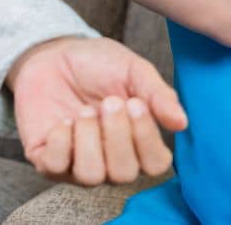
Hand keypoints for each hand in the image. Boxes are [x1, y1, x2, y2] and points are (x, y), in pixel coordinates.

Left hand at [7, 36, 186, 186]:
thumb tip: (182, 122)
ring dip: (88, 138)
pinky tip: (64, 121)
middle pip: (124, 174)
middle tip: (109, 102)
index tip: (135, 103)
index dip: (147, 138)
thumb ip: (157, 95)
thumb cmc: (97, 65)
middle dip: (117, 135)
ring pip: (91, 175)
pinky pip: (56, 167)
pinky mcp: (48, 160)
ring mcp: (78, 164)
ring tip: (84, 111)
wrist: (53, 54)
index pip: (155, 164)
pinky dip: (61, 141)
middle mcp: (111, 160)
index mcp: (138, 143)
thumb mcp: (132, 70)